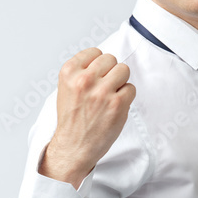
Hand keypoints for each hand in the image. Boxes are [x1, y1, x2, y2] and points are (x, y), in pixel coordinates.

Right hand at [40, 48, 135, 188]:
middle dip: (110, 72)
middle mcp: (84, 80)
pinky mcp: (117, 104)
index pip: (94, 52)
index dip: (98, 64)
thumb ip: (82, 71)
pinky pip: (131, 88)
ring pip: (123, 70)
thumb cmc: (72, 119)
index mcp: (69, 73)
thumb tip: (103, 60)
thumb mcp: (66, 88)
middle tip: (104, 87)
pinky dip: (126, 96)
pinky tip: (115, 106)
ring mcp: (102, 92)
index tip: (96, 75)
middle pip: (111, 59)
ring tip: (111, 94)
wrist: (73, 146)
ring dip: (120, 81)